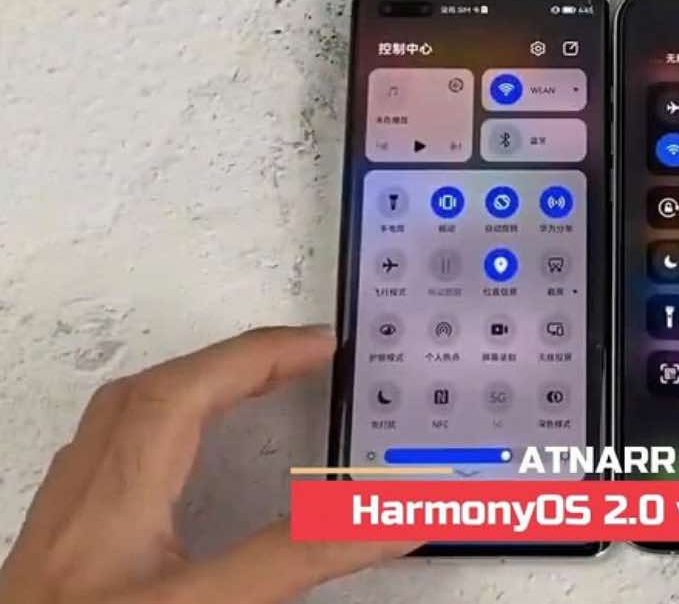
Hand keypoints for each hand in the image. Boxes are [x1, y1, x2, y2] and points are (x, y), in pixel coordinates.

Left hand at [0, 326, 417, 603]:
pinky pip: (105, 449)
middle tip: (308, 354)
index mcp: (115, 527)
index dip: (269, 372)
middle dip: (236, 360)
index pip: (196, 419)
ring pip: (118, 419)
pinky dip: (158, 418)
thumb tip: (383, 524)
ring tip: (258, 377)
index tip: (329, 352)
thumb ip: (290, 563)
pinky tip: (187, 438)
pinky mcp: (59, 554)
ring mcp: (63, 534)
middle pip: (151, 401)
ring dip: (195, 380)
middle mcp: (82, 517)